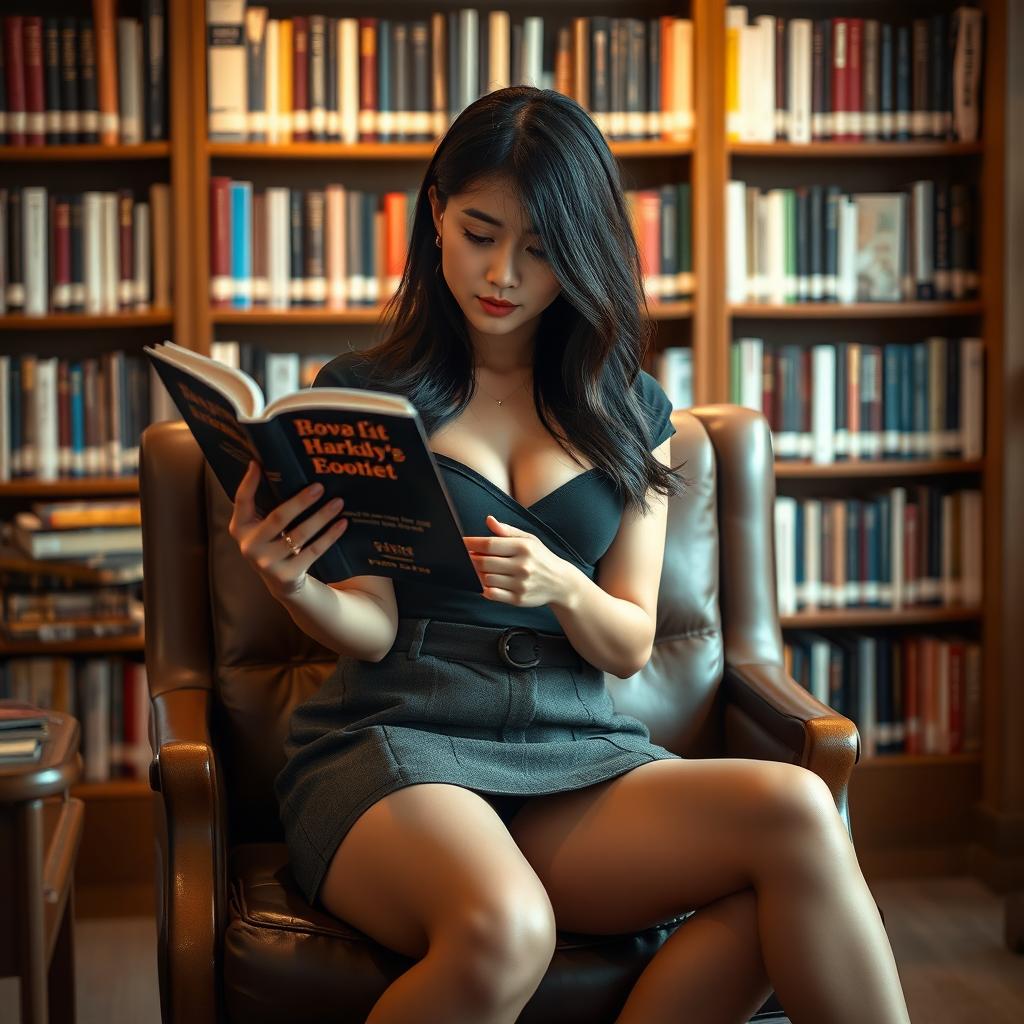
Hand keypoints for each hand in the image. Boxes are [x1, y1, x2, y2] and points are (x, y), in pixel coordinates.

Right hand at [228, 460, 348, 599]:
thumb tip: (282, 468)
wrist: (283, 583)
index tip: (258, 464)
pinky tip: (342, 523)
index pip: (242, 501)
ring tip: (338, 503)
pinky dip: (329, 536)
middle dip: (301, 501)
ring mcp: (267, 563)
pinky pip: (313, 551)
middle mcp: (249, 546)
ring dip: (321, 517)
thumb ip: (267, 505)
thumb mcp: (264, 527)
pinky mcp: (287, 575)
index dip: (249, 482)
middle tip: (320, 487)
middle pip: (278, 518)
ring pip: (299, 535)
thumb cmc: (276, 544)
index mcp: (240, 528)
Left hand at [464, 515, 574, 606]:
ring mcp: (520, 584)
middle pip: (484, 562)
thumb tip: (488, 520)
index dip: (471, 543)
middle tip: (468, 556)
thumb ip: (506, 531)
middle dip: (472, 559)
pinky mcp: (518, 599)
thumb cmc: (541, 558)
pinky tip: (487, 583)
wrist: (561, 583)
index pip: (490, 544)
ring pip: (486, 578)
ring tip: (480, 569)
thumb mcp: (529, 539)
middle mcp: (522, 565)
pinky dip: (485, 589)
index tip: (462, 542)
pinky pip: (492, 594)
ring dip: (478, 574)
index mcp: (523, 547)